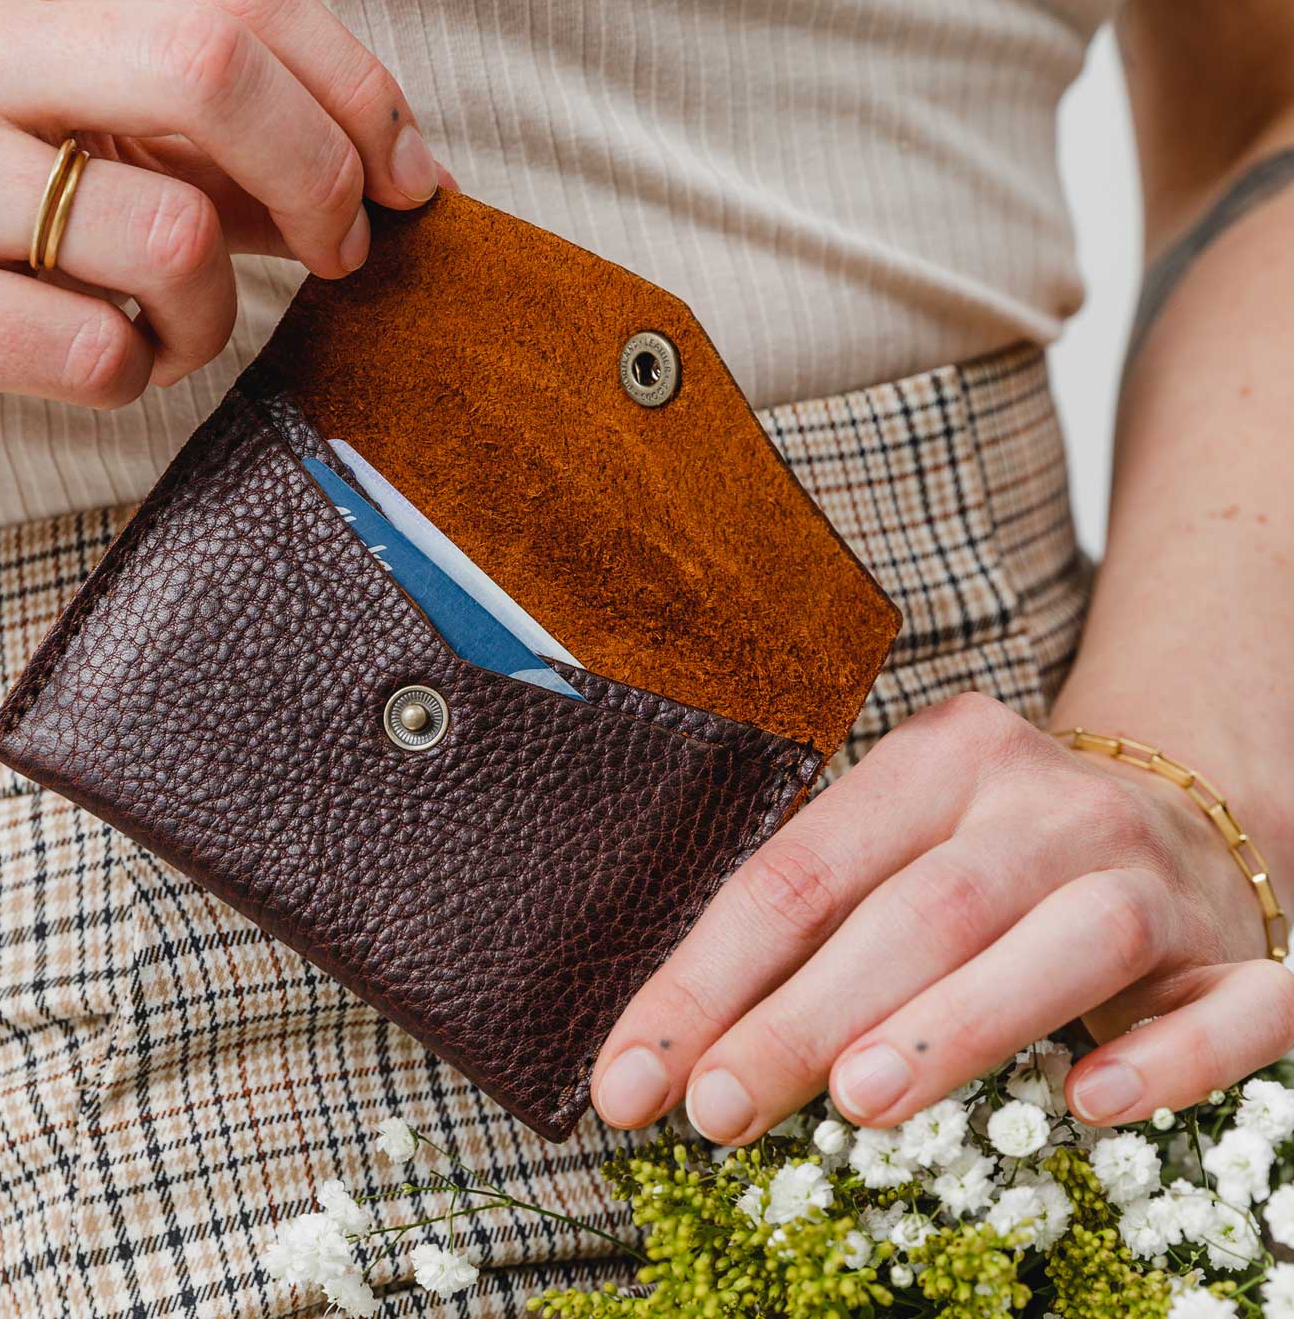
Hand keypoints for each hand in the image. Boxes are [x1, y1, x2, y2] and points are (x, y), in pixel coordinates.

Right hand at [0, 0, 456, 450]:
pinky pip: (101, 353)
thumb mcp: (108, 143)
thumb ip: (242, 144)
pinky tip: (106, 361)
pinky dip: (141, 376)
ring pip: (172, 233)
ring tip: (176, 327)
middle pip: (210, 67)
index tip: (411, 181)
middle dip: (320, 177)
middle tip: (341, 254)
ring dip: (216, 313)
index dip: (359, 92)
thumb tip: (410, 177)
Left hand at [592, 691, 1293, 1140]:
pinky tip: (1091, 1103)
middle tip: (717, 1106)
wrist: (1175, 812)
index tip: (632, 1077)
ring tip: (861, 1100)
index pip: (800, 872)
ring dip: (961, 1022)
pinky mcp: (1235, 953)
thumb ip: (809, 922)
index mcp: (939, 758)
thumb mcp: (895, 844)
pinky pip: (1232, 1008)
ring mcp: (1147, 872)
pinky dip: (1168, 1059)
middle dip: (805, 1013)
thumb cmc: (989, 849)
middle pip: (917, 909)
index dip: (707, 977)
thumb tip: (680, 1046)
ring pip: (1067, 941)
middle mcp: (1043, 802)